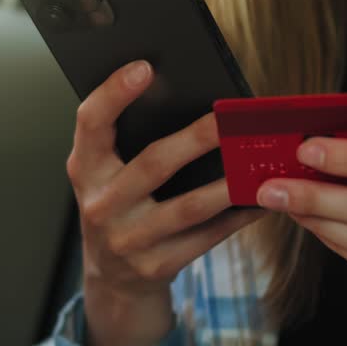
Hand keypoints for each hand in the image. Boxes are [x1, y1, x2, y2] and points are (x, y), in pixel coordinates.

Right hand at [69, 61, 263, 345]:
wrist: (112, 279)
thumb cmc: (118, 207)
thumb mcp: (106, 175)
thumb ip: (126, 141)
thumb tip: (186, 97)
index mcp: (85, 169)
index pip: (91, 123)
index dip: (114, 93)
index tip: (145, 66)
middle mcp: (101, 204)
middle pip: (153, 164)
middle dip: (196, 139)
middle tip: (229, 117)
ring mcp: (129, 240)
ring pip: (188, 207)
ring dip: (228, 183)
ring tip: (257, 159)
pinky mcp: (157, 266)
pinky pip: (207, 237)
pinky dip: (237, 216)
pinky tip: (261, 198)